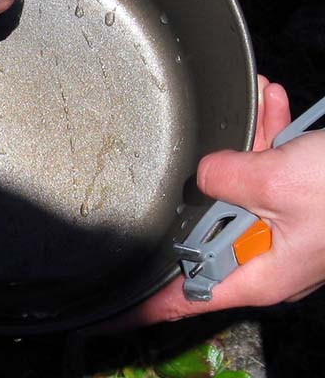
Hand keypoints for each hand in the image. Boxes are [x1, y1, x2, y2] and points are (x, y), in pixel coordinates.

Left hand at [82, 75, 324, 333]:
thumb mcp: (276, 181)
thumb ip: (224, 178)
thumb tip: (203, 172)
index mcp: (259, 273)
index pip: (185, 298)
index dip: (145, 307)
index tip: (108, 314)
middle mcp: (270, 257)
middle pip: (210, 228)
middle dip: (206, 185)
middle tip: (204, 154)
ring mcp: (288, 229)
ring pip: (244, 190)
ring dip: (247, 146)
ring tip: (253, 104)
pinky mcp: (305, 203)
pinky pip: (276, 173)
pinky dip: (272, 138)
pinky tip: (271, 99)